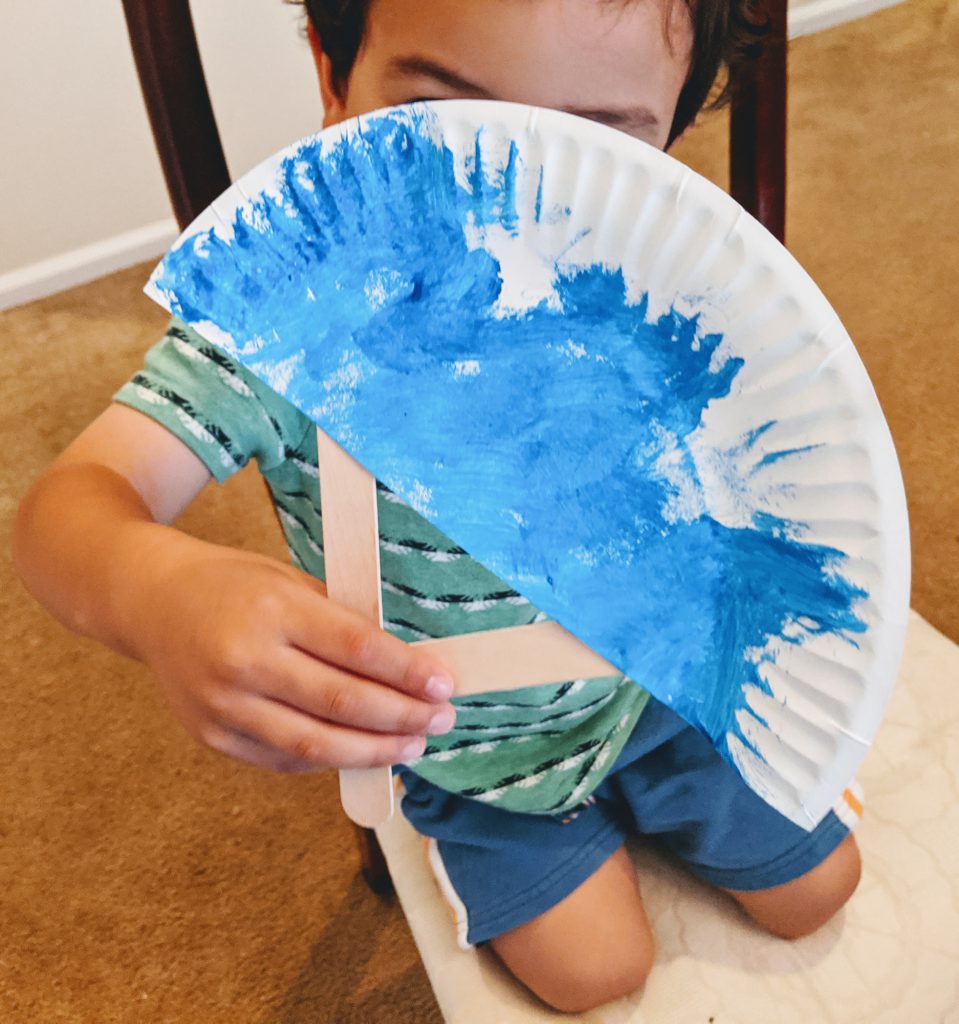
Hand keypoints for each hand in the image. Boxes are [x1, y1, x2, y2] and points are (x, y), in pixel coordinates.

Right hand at [127, 540, 455, 771]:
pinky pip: (283, 759)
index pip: (356, 648)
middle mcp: (244, 658)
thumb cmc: (232, 585)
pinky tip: (362, 752)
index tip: (444, 684)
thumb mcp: (288, 582)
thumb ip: (340, 623)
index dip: (407, 672)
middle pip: (341, 702)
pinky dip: (330, 759)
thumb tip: (407, 666)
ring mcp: (223, 703)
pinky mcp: (211, 735)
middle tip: (442, 720)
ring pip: (315, 743)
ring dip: (374, 751)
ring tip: (413, 747)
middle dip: (402, 717)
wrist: (150, 602)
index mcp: (272, 609)